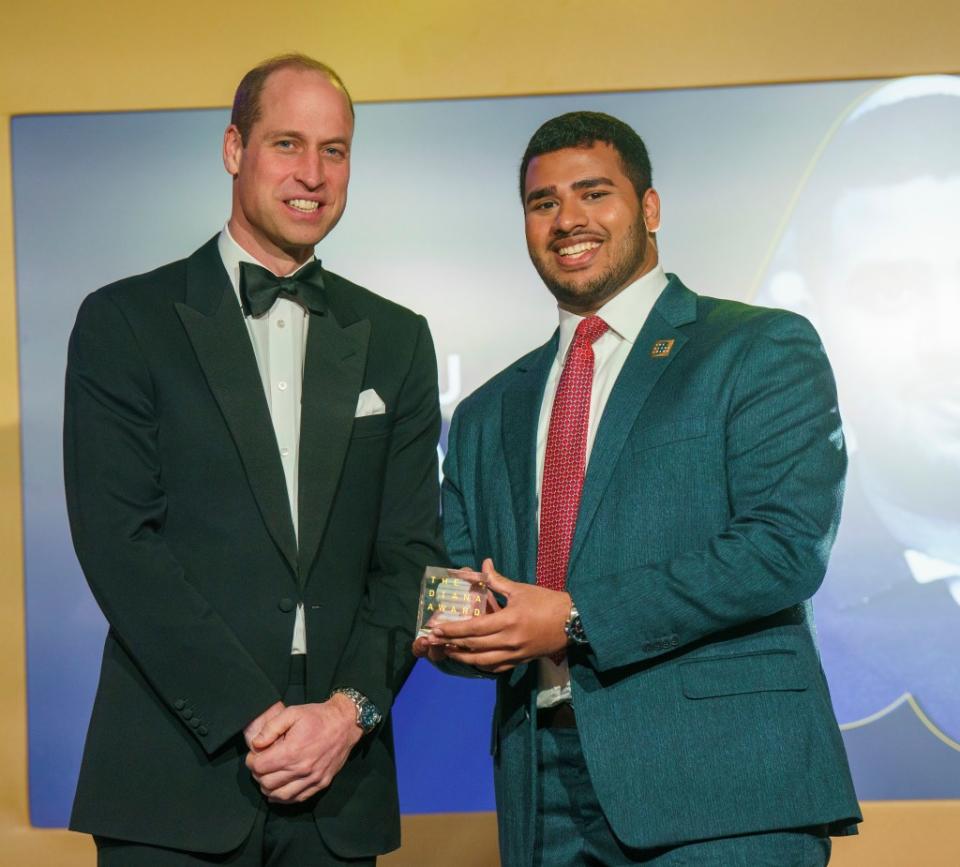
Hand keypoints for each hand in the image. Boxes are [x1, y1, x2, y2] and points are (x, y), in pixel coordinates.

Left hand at [245, 695, 361, 802]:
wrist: (345, 723)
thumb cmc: (317, 717)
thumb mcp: (292, 713)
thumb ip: (271, 728)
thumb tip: (256, 744)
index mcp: (292, 751)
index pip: (260, 767)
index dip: (252, 761)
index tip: (254, 755)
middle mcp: (301, 769)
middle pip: (267, 783)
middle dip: (258, 775)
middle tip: (261, 764)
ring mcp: (313, 779)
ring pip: (280, 795)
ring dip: (268, 789)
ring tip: (268, 777)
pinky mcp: (321, 783)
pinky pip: (297, 798)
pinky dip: (284, 798)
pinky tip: (279, 790)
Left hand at [428, 558, 570, 671]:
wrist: (573, 621)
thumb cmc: (547, 602)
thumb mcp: (521, 589)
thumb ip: (498, 580)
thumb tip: (483, 565)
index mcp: (509, 620)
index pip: (475, 628)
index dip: (454, 629)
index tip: (437, 629)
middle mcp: (510, 640)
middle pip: (474, 646)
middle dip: (452, 643)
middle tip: (435, 641)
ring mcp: (515, 654)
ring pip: (483, 661)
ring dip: (463, 657)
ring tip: (449, 651)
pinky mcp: (521, 660)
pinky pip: (497, 667)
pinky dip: (481, 665)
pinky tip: (472, 660)